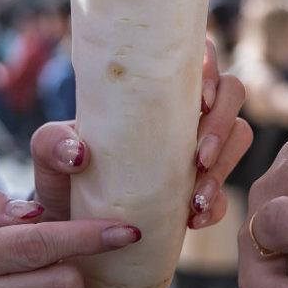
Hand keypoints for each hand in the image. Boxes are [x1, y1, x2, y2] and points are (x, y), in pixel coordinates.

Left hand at [27, 38, 251, 229]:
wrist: (70, 230)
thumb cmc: (63, 176)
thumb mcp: (48, 154)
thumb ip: (51, 143)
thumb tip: (79, 153)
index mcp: (156, 90)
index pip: (197, 58)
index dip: (210, 66)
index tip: (200, 96)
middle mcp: (185, 113)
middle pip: (232, 94)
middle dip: (221, 124)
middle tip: (196, 158)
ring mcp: (200, 151)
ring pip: (239, 137)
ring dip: (223, 166)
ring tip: (195, 199)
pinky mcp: (203, 192)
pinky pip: (227, 194)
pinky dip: (215, 206)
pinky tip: (192, 220)